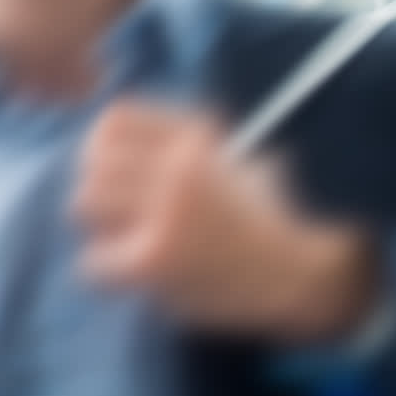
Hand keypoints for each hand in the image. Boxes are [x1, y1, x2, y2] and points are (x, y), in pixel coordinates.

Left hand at [73, 100, 380, 345]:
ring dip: (101, 224)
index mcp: (199, 138)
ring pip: (85, 203)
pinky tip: (144, 274)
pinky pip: (94, 260)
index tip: (121, 168)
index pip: (115, 119)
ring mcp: (163, 211)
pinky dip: (111, 272)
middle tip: (122, 212)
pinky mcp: (153, 258)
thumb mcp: (241, 158)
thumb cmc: (275, 219)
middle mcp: (178, 166)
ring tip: (133, 239)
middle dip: (101, 185)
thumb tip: (112, 132)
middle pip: (92, 161)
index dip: (106, 145)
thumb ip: (186, 143)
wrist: (310, 275)